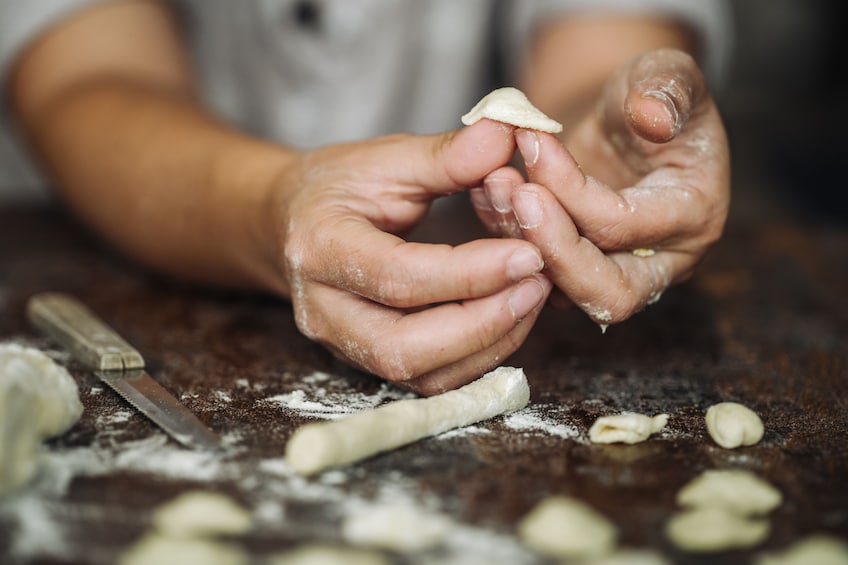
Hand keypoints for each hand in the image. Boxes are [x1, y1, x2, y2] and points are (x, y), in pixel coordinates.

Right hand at [272, 120, 551, 394]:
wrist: (293, 225)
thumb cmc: (339, 187)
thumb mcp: (385, 158)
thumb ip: (446, 154)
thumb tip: (508, 134)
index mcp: (320, 247)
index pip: (397, 276)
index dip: (469, 272)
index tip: (529, 253)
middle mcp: (323, 309)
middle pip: (402, 346)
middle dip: (481, 323)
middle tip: (537, 284)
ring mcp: (342, 344)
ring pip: (420, 374)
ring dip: (488, 343)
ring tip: (532, 296)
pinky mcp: (368, 361)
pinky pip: (429, 379)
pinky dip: (478, 355)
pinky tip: (510, 317)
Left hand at [472, 48, 729, 327]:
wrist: (621, 119)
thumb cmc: (648, 95)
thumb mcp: (666, 73)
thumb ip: (668, 86)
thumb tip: (654, 113)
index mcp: (695, 215)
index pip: (626, 225)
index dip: (572, 189)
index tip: (531, 142)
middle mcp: (662, 260)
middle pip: (608, 293)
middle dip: (553, 248)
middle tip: (516, 194)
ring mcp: (616, 272)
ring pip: (564, 291)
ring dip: (521, 242)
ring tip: (494, 182)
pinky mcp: (575, 272)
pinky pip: (536, 273)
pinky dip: (505, 236)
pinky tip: (486, 191)